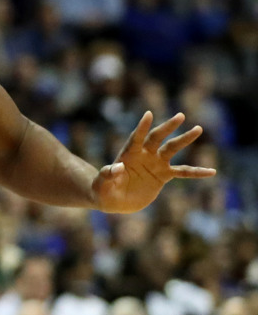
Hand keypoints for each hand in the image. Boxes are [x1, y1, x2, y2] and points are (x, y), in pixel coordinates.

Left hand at [94, 112, 215, 213]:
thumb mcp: (101, 184)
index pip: (135, 138)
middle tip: (180, 115)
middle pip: (156, 138)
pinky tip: (212, 171)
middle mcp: (143, 155)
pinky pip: (182, 172)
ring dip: (184, 139)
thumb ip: (107, 175)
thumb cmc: (103, 190)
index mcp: (128, 154)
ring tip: (198, 128)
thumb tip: (117, 167)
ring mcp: (155, 164)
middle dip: (168, 127)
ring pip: (172, 149)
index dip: (141, 127)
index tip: (148, 115)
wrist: (113, 200)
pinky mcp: (163, 175)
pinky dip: (196, 172)